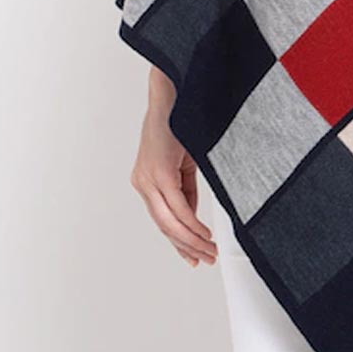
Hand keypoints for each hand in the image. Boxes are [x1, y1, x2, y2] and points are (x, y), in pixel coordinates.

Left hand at [129, 68, 217, 268]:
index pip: (162, 220)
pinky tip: (205, 234)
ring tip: (209, 251)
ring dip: (191, 241)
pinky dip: (192, 224)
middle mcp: (143, 182)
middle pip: (164, 226)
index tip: (194, 255)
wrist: (175, 92)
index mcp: (147, 180)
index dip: (179, 241)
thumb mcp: (185, 162)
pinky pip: (177, 207)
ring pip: (169, 222)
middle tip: (205, 259)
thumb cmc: (181, 121)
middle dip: (187, 247)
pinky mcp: (159, 173)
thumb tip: (193, 214)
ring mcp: (149, 179)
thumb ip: (185, 188)